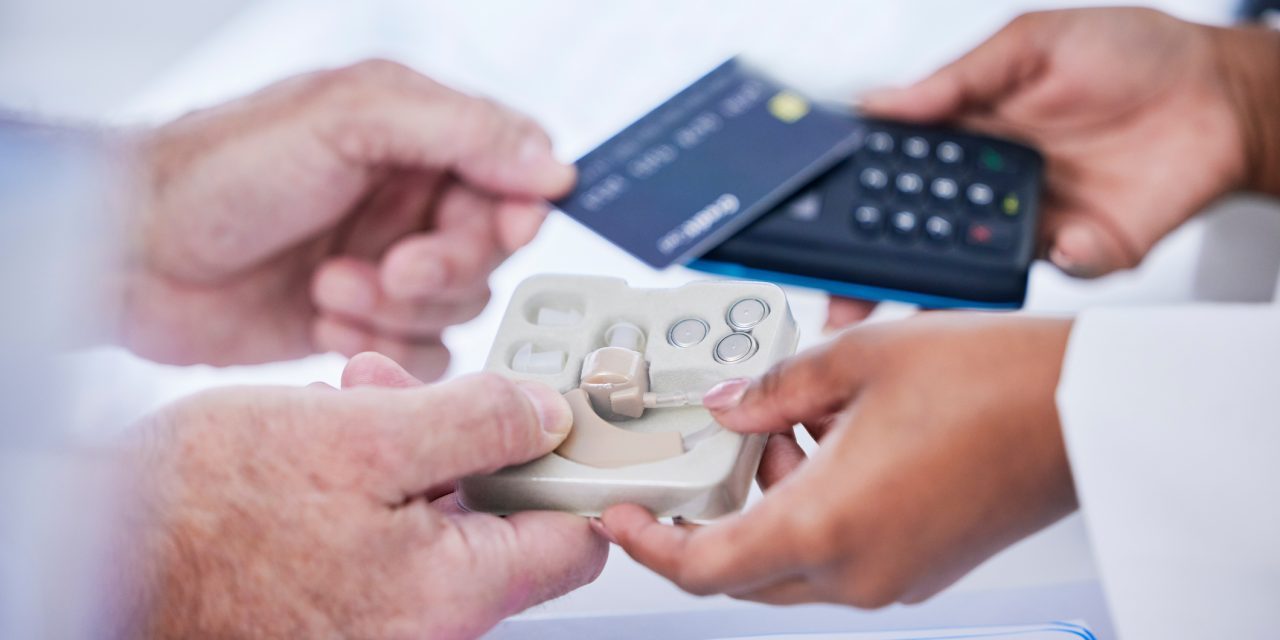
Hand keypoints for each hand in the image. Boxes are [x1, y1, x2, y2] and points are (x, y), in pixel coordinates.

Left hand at [119, 60, 573, 377]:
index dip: (517, 208)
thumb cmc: (220, 172)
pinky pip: (423, 354)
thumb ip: (459, 131)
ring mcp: (390, 265)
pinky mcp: (365, 324)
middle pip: (493, 249)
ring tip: (330, 289)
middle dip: (443, 266)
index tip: (502, 229)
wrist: (133, 258)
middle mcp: (410, 201)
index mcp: (417, 137)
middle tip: (391, 267)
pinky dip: (380, 347)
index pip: (513, 173)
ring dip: (397, 307)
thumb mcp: (347, 121)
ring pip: (460, 306)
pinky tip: (323, 322)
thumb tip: (554, 166)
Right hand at [128, 353, 605, 637]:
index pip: (574, 539)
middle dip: (475, 435)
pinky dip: (376, 472)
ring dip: (416, 440)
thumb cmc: (207, 509)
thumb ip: (477, 423)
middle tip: (436, 388)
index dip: (580, 470)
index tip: (573, 420)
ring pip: (439, 508)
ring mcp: (382, 610)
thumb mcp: (363, 437)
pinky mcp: (343, 595)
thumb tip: (548, 416)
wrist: (99, 550)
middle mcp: (426, 618)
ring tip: (365, 395)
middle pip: (502, 513)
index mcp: (452, 590)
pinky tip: (337, 429)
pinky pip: (390, 527)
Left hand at [600, 315, 1074, 606]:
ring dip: (772, 499)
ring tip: (797, 422)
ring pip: (792, 559)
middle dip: (719, 509)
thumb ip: (774, 388)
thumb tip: (729, 404)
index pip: (703, 569)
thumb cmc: (992, 382)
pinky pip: (839, 552)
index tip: (622, 519)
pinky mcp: (922, 567)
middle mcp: (858, 569)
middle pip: (744, 568)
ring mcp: (894, 575)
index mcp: (827, 524)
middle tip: (720, 448)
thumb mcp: (857, 360)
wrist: (1084, 406)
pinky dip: (816, 507)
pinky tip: (839, 441)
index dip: (648, 547)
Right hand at [827, 8, 1279, 328]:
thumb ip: (955, 80)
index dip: (852, 205)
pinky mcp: (1083, 250)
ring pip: (969, 269)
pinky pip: (1057, 271)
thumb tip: (879, 103)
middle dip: (872, 277)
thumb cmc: (1130, 53)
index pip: (893, 177)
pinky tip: (1068, 238)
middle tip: (843, 303)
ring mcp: (1031, 224)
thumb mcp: (1030, 43)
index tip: (815, 230)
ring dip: (943, 285)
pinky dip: (1061, 259)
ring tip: (922, 291)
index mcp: (966, 136)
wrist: (1222, 94)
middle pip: (914, 239)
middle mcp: (988, 188)